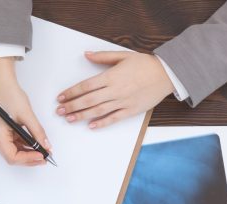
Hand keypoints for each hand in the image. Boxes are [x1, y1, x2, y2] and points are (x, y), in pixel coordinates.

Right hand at [0, 57, 48, 165]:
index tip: (42, 156)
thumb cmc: (9, 95)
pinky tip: (36, 145)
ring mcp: (0, 136)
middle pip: (13, 157)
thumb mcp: (26, 114)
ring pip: (15, 153)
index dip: (28, 159)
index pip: (12, 156)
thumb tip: (46, 145)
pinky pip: (16, 145)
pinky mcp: (5, 133)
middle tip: (45, 157)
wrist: (3, 83)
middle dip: (29, 159)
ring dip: (29, 154)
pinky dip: (26, 147)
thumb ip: (37, 131)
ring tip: (43, 152)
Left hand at [57, 51, 172, 128]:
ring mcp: (122, 101)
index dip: (71, 92)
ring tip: (69, 119)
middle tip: (59, 111)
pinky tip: (91, 126)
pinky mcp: (130, 110)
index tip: (61, 97)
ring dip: (81, 116)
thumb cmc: (145, 64)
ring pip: (98, 110)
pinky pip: (113, 118)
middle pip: (88, 100)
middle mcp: (115, 90)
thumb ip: (103, 57)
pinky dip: (101, 123)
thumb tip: (86, 54)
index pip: (86, 85)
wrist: (167, 74)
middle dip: (72, 106)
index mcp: (112, 76)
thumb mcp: (123, 56)